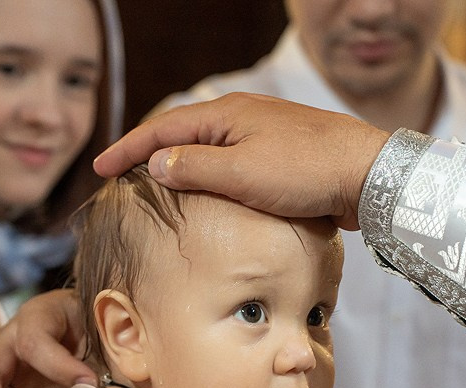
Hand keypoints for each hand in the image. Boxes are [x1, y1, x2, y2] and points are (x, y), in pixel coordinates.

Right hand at [93, 93, 390, 229]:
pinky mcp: (279, 156)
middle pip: (181, 133)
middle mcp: (240, 118)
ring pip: (207, 148)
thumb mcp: (242, 173)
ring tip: (155, 184)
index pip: (161, 130)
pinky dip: (208, 175)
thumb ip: (195, 167)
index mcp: (224, 115)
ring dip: (178, 164)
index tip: (99, 168)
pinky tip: (208, 193)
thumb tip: (158, 163)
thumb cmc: (306, 171)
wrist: (366, 174)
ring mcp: (261, 135)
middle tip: (119, 175)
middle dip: (148, 153)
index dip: (127, 150)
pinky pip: (230, 162)